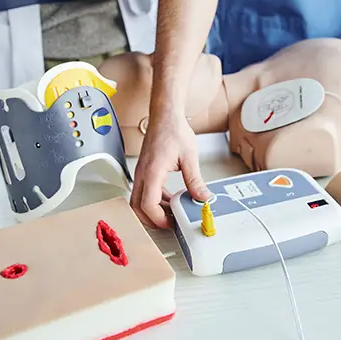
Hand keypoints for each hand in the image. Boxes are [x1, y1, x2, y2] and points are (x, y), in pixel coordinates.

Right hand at [131, 110, 211, 228]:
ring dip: (154, 210)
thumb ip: (195, 180)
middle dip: (151, 219)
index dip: (158, 218)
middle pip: (137, 207)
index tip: (171, 223)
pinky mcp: (144, 171)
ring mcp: (142, 172)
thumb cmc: (173, 130)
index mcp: (152, 171)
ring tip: (172, 213)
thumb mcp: (189, 157)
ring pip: (139, 200)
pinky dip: (155, 200)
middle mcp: (143, 173)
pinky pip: (145, 191)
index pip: (147, 204)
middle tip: (169, 224)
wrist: (165, 116)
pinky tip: (170, 199)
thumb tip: (202, 197)